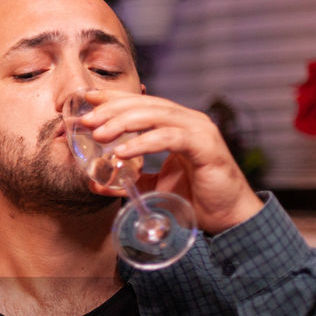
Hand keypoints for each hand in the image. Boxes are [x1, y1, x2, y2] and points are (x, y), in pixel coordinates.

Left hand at [80, 90, 262, 234]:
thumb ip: (128, 180)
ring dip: (124, 122)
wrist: (228, 217)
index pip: (142, 103)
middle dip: (113, 109)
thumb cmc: (194, 197)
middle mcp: (188, 122)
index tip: (88, 99)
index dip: (115, 98)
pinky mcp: (206, 147)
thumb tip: (94, 181)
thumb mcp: (153, 186)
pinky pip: (170, 138)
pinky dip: (143, 143)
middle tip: (86, 120)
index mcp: (176, 125)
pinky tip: (122, 152)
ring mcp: (199, 131)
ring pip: (157, 116)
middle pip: (146, 104)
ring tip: (99, 134)